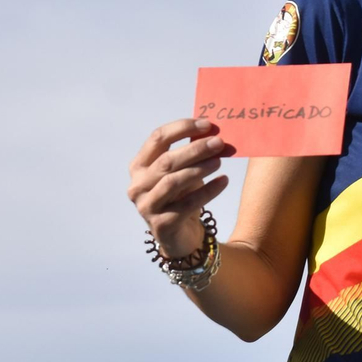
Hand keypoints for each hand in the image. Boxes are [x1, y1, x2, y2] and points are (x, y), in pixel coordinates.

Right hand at [128, 119, 234, 257]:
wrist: (181, 237)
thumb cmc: (182, 198)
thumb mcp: (184, 173)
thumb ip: (191, 154)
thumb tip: (213, 132)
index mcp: (140, 166)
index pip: (157, 139)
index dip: (181, 128)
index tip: (207, 124)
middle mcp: (138, 185)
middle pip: (166, 161)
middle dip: (194, 149)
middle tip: (219, 142)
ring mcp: (147, 206)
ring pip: (173, 182)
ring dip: (199, 169)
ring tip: (219, 160)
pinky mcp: (161, 224)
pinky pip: (187, 204)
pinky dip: (208, 191)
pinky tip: (224, 181)